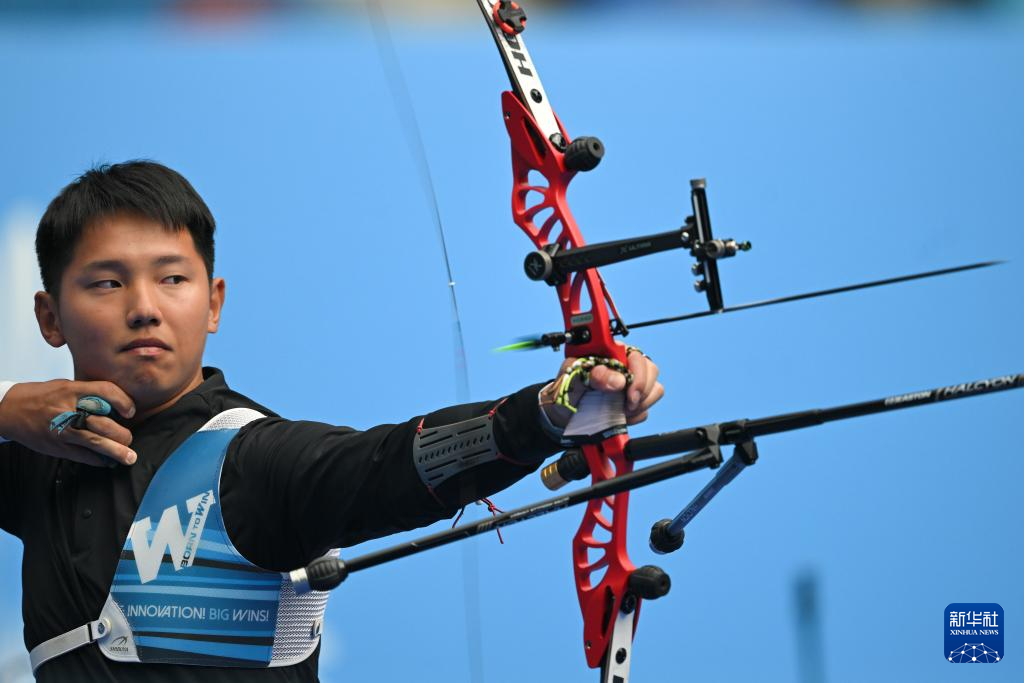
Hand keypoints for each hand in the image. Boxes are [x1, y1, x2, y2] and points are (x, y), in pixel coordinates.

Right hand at [0, 380, 136, 466]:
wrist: (9, 410)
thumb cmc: (42, 396)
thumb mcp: (65, 386)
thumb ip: (88, 394)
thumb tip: (116, 405)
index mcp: (72, 390)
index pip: (106, 391)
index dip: (123, 401)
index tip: (131, 411)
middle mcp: (68, 410)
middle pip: (103, 423)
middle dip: (121, 434)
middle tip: (129, 438)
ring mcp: (61, 431)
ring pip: (95, 443)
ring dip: (116, 451)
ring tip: (130, 457)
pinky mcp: (56, 447)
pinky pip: (82, 456)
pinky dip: (98, 460)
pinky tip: (108, 462)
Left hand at [541, 348, 663, 429]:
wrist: (562, 413)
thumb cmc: (567, 389)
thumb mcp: (573, 377)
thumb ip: (594, 375)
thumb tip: (618, 380)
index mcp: (611, 353)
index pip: (636, 355)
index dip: (637, 371)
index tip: (627, 388)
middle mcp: (625, 367)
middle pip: (651, 371)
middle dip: (641, 390)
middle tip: (625, 403)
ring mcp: (632, 385)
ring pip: (655, 390)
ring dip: (639, 404)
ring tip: (620, 410)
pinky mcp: (634, 404)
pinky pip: (646, 410)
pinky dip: (635, 416)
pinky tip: (619, 416)